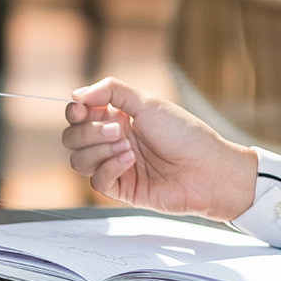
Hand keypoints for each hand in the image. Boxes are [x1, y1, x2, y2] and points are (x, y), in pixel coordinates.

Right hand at [63, 77, 257, 220]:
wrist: (208, 170)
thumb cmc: (185, 135)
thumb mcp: (148, 102)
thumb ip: (111, 91)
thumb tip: (77, 93)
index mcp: (117, 118)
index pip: (79, 115)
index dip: (75, 112)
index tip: (82, 108)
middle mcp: (112, 141)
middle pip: (72, 138)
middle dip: (89, 132)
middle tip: (117, 130)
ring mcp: (114, 166)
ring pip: (78, 161)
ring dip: (100, 150)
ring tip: (128, 148)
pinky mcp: (121, 189)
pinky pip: (96, 180)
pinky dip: (110, 167)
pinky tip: (131, 161)